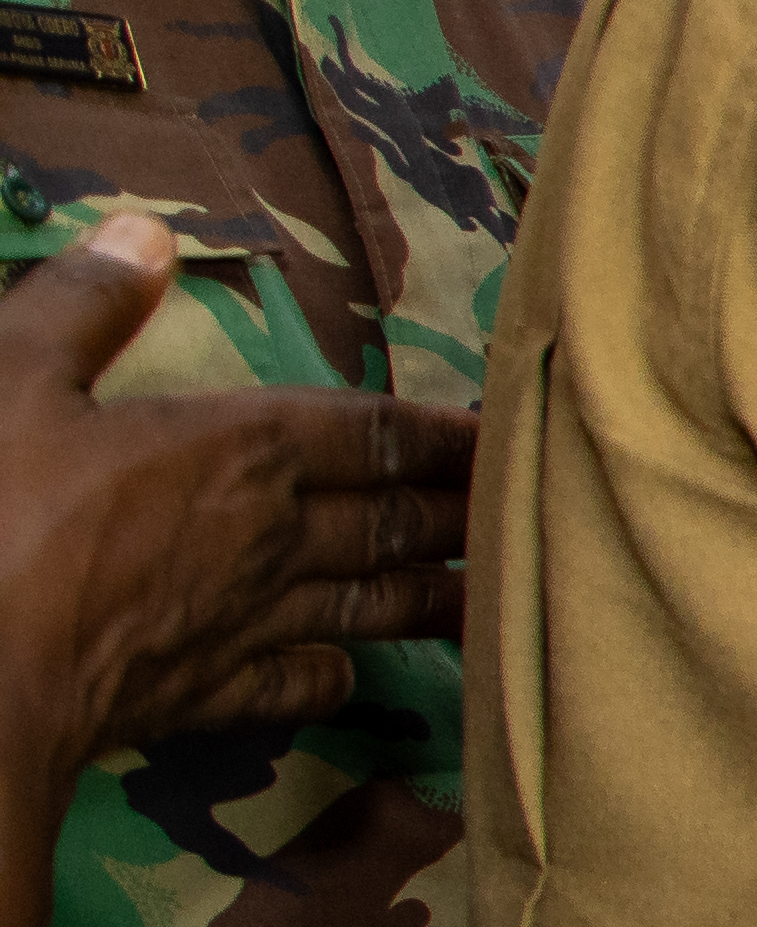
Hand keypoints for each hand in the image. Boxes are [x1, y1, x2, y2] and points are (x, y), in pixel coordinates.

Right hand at [0, 217, 473, 781]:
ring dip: (433, 594)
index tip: (509, 435)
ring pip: (369, 602)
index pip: (374, 432)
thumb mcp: (15, 375)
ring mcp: (246, 623)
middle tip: (534, 511)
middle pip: (393, 519)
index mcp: (241, 449)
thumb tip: (145, 233)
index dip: (444, 431)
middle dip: (461, 511)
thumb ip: (87, 306)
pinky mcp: (205, 693)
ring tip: (494, 593)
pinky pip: (297, 683)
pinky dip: (335, 675)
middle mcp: (269, 538)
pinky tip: (350, 672)